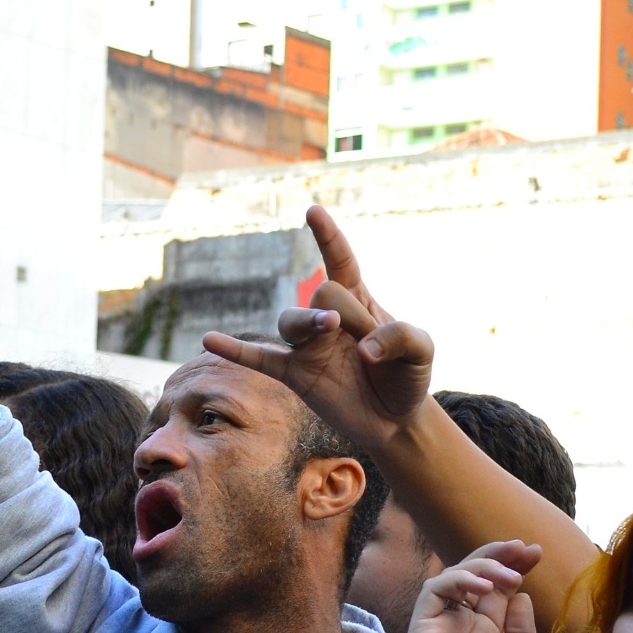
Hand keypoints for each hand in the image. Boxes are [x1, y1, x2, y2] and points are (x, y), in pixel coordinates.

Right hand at [202, 206, 434, 449]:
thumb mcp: (422, 350)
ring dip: (310, 322)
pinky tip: (209, 339)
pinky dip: (235, 350)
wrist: (396, 420)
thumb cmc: (408, 376)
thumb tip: (362, 350)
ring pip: (291, 320)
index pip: (339, 260)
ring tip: (330, 328)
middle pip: (321, 292)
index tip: (313, 212)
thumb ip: (401, 337)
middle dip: (345, 312)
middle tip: (371, 348)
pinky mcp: (296, 375)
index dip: (327, 236)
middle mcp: (328, 318)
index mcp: (358, 300)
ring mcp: (308, 346)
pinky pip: (259, 358)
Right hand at [406, 543, 541, 632]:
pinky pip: (434, 591)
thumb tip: (520, 593)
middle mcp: (462, 623)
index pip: (497, 588)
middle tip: (524, 548)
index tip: (536, 553)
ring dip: (483, 566)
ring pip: (454, 576)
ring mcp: (441, 624)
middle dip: (500, 556)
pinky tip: (483, 586)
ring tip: (509, 575)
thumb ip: (520, 626)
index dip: (514, 567)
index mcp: (485, 631)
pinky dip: (458, 580)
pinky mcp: (422, 628)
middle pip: (476, 576)